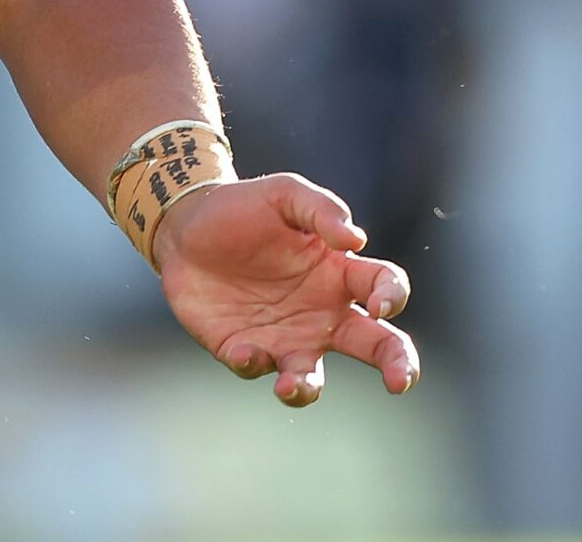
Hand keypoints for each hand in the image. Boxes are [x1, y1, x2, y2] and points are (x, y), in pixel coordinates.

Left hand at [153, 173, 417, 406]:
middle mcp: (321, 314)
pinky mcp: (244, 348)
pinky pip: (256, 368)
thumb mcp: (282, 194)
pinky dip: (252, 364)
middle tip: (399, 383)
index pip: (385, 288)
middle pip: (376, 346)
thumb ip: (320, 208)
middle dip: (398, 367)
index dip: (393, 297)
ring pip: (310, 377)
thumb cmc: (242, 208)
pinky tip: (243, 349)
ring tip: (291, 385)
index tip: (380, 304)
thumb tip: (356, 240)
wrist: (183, 226)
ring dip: (305, 387)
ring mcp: (284, 337)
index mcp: (338, 273)